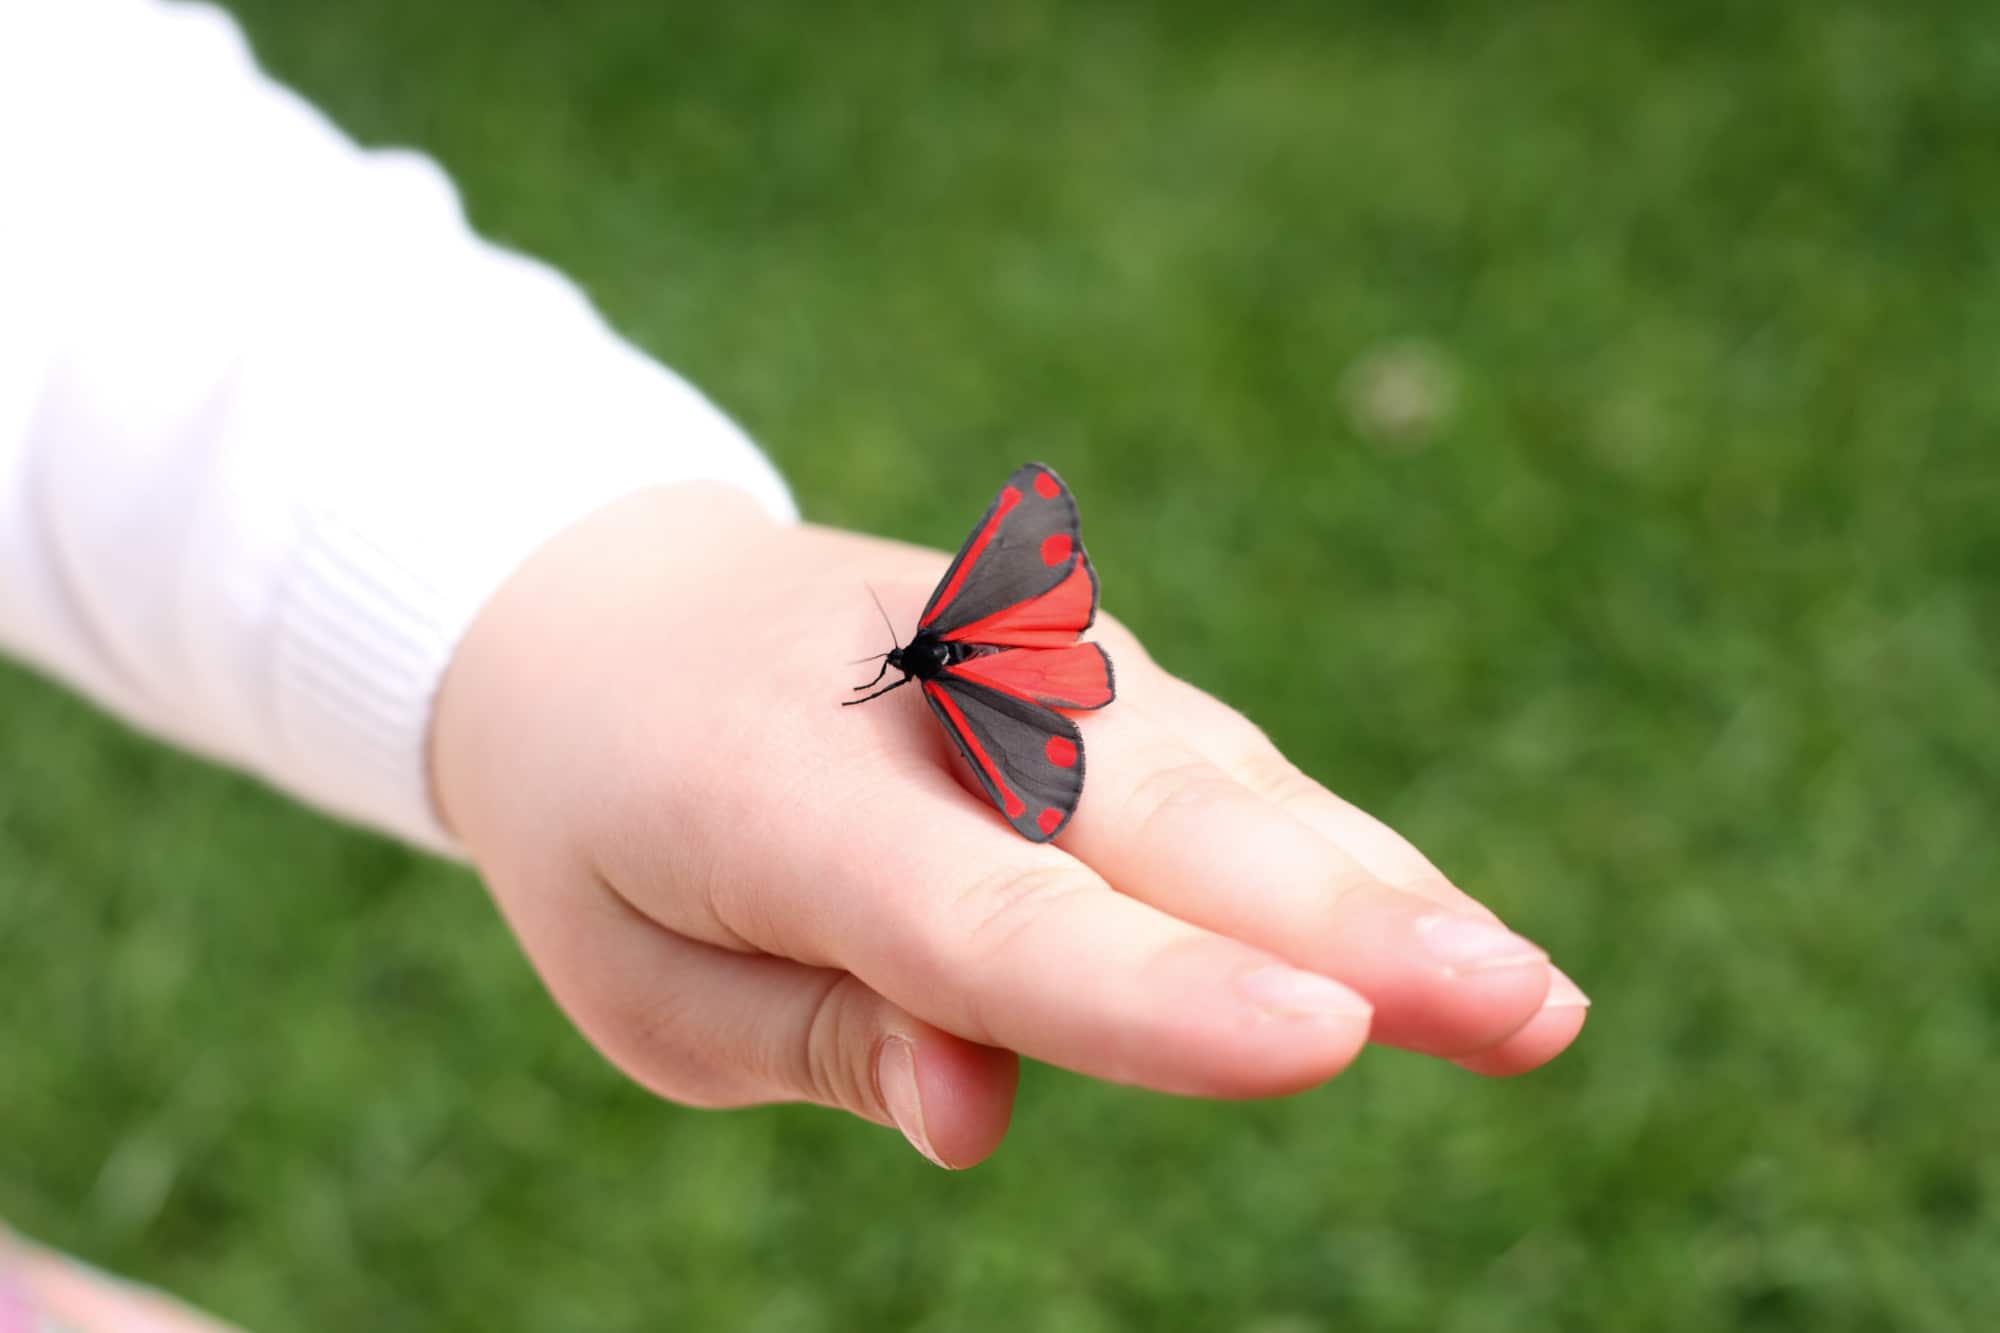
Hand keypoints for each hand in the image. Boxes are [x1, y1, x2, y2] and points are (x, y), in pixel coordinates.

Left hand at [431, 483, 1587, 1167]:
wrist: (616, 612)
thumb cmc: (618, 827)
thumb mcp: (647, 979)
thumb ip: (822, 1036)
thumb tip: (979, 1112)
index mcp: (780, 793)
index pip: (990, 917)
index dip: (1156, 989)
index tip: (1325, 1039)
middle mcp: (937, 706)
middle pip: (1159, 827)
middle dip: (1351, 926)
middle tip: (1520, 1011)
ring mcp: (1031, 667)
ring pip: (1225, 788)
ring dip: (1377, 891)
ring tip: (1524, 994)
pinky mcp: (1094, 672)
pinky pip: (1222, 769)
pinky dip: (1327, 848)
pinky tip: (1434, 922)